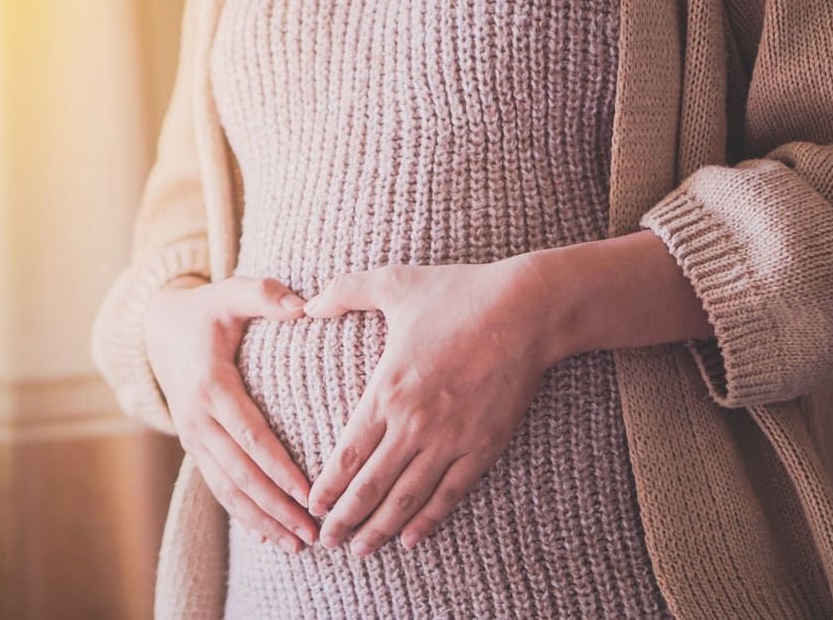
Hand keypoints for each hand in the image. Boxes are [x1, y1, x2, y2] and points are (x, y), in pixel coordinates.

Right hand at [146, 273, 319, 554]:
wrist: (157, 327)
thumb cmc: (205, 310)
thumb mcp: (230, 292)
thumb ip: (265, 295)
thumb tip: (305, 306)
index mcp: (211, 385)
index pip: (250, 435)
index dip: (278, 467)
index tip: (308, 493)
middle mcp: (198, 419)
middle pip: (241, 473)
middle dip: (277, 506)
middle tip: (313, 532)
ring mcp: (193, 436)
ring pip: (228, 488)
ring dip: (261, 520)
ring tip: (296, 545)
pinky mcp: (195, 445)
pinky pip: (218, 485)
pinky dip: (242, 514)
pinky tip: (268, 536)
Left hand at [302, 256, 564, 556]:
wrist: (526, 309)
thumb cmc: (458, 293)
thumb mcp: (394, 282)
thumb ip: (345, 291)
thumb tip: (306, 303)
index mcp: (387, 390)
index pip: (348, 454)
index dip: (328, 486)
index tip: (312, 505)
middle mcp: (415, 423)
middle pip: (371, 486)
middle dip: (345, 519)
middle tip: (326, 542)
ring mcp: (452, 439)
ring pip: (407, 497)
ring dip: (381, 528)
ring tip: (361, 549)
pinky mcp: (484, 445)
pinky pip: (451, 493)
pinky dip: (429, 519)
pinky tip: (412, 538)